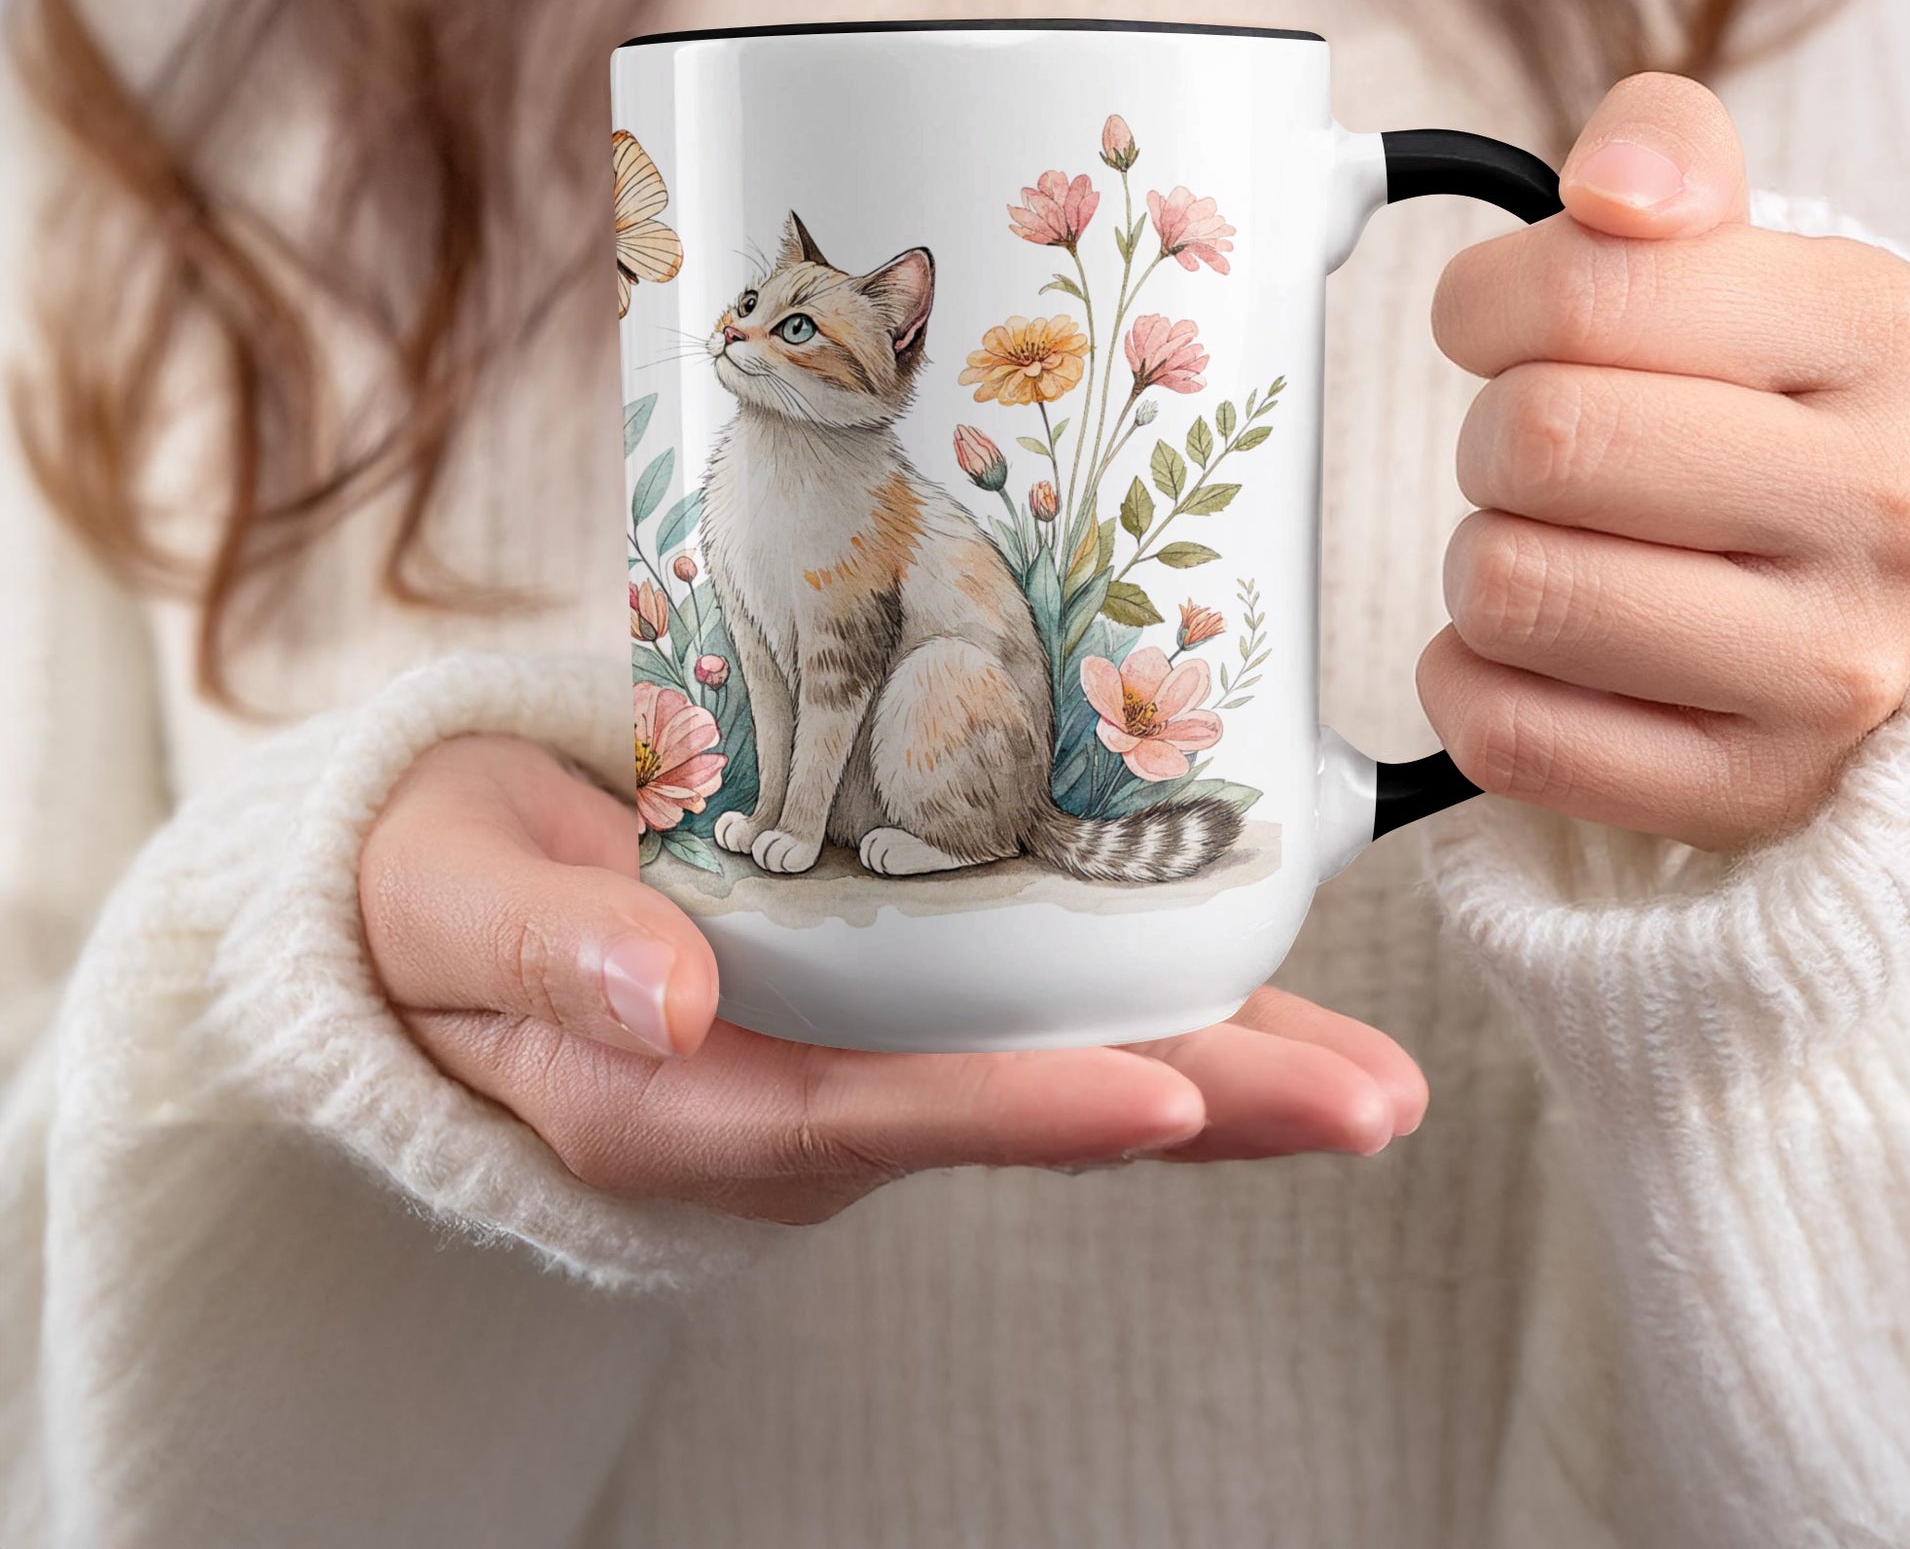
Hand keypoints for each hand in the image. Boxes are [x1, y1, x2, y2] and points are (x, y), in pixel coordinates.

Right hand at [359, 736, 1426, 1223]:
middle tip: (1368, 1104)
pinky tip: (1250, 975)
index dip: (1016, 1111)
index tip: (1162, 1098)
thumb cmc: (442, 892)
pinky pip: (1023, 1007)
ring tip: (1369, 1073)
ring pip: (1045, 1066)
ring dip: (1211, 1065)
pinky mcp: (880, 995)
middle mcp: (795, 1095)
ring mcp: (849, 1052)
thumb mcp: (451, 903)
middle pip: (1009, 1108)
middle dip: (1194, 1110)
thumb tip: (661, 995)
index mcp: (683, 1095)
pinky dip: (1143, 996)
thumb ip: (544, 950)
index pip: (869, 1114)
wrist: (449, 894)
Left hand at [1423, 73, 1909, 851]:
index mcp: (1879, 337)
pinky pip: (1507, 734)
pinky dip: (1472, 684)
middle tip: (1543, 456)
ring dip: (1484, 562)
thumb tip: (1609, 188)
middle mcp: (1883, 508)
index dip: (1485, 307)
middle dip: (1492, 439)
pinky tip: (1535, 652)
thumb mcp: (1762, 262)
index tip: (1505, 330)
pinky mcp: (1747, 788)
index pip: (1579, 294)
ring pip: (1508, 590)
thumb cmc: (1792, 416)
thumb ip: (1670, 160)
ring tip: (1557, 549)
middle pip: (1532, 444)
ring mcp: (1824, 669)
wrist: (1908, 593)